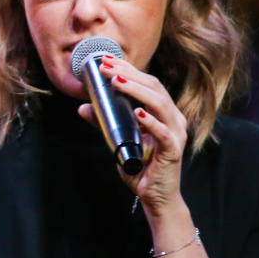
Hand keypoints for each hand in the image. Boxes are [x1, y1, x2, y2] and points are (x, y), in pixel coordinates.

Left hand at [78, 55, 187, 216]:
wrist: (155, 196)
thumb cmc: (140, 167)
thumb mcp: (118, 141)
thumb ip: (104, 124)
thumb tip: (83, 107)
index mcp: (162, 113)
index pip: (147, 84)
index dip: (128, 70)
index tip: (107, 61)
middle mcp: (173, 119)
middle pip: (154, 88)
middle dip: (129, 75)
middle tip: (107, 67)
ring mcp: (175, 133)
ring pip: (160, 104)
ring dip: (137, 91)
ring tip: (118, 82)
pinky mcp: (173, 150)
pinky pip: (163, 133)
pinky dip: (150, 122)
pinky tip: (138, 114)